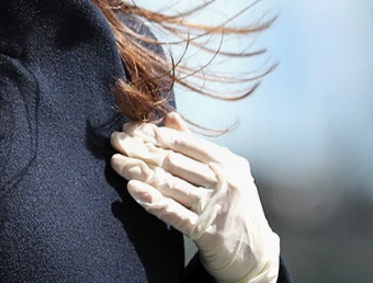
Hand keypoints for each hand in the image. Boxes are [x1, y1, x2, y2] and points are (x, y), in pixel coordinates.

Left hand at [110, 111, 280, 282]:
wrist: (255, 254)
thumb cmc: (235, 207)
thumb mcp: (225, 171)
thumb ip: (196, 145)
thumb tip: (171, 117)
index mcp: (226, 162)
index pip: (185, 143)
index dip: (155, 134)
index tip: (131, 128)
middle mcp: (222, 181)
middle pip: (174, 161)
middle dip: (141, 149)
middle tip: (116, 141)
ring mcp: (214, 206)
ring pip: (170, 184)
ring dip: (139, 172)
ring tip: (117, 162)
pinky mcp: (205, 231)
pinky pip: (174, 212)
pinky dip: (152, 200)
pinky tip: (134, 189)